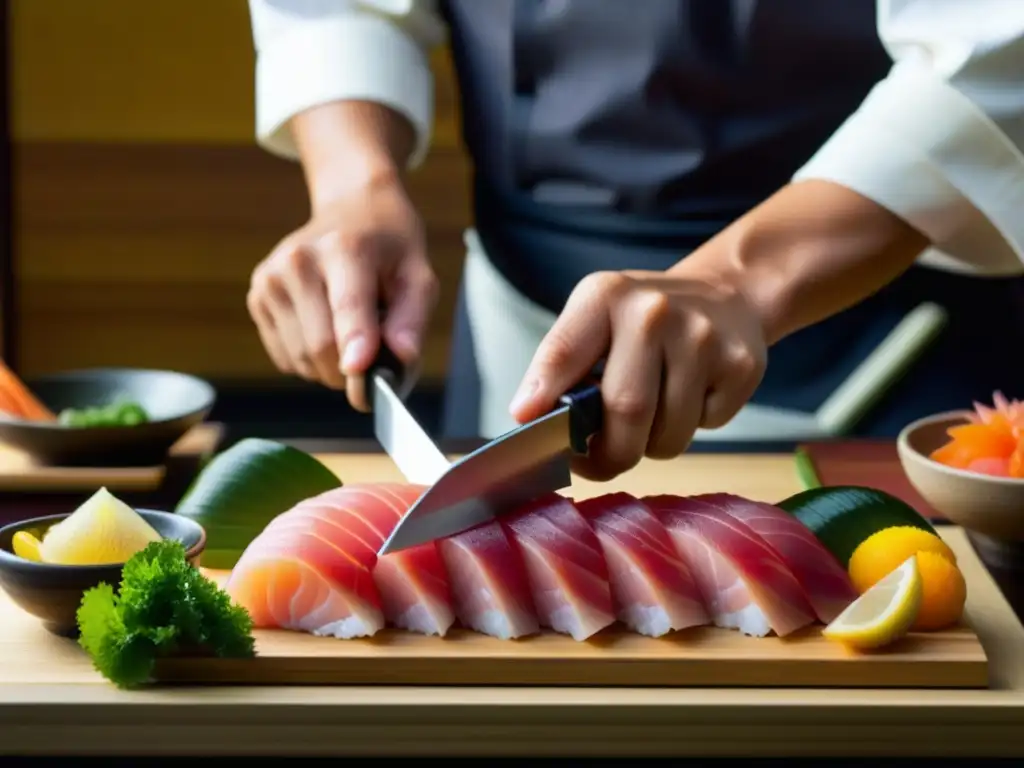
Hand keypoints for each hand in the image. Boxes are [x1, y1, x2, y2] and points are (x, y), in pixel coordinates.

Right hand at [247, 175, 436, 410]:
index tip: (359, 371)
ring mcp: (271, 279)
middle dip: (351, 370)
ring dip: (331, 367)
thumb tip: (402, 358)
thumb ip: (412, 319)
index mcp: (344, 248)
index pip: (348, 306)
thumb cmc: (389, 249)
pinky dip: (310, 360)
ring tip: (351, 335)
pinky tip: (326, 329)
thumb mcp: (418, 275)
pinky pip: (286, 357)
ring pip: (301, 359)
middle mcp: (298, 260)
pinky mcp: (257, 298)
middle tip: (374, 360)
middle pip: (321, 345)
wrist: (352, 210)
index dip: (355, 344)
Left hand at [508, 269, 767, 480]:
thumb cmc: (645, 322)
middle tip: (599, 461)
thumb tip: (527, 415)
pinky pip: (706, 427)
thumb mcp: (596, 320)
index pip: (564, 350)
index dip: (544, 393)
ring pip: (667, 434)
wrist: (727, 295)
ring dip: (652, 444)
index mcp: (605, 296)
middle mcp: (654, 310)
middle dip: (609, 453)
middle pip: (626, 410)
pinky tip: (691, 395)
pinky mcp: (742, 365)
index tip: (529, 423)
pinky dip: (692, 427)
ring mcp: (704, 337)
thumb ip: (562, 365)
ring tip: (652, 416)